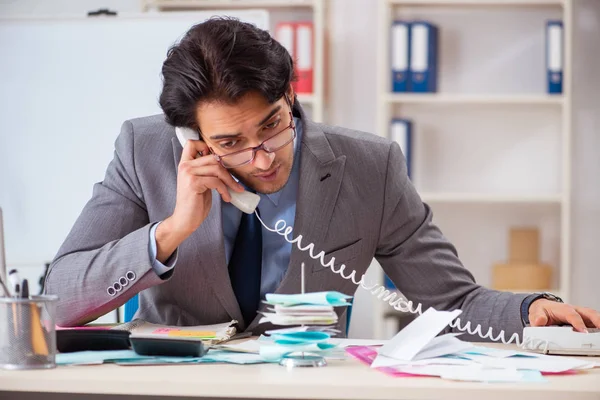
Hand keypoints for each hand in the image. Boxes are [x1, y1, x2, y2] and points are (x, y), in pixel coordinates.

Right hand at [155, 139, 243, 261]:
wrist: (185, 219)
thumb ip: (206, 171)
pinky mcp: (193, 183)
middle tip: (235, 183)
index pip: (192, 143)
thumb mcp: (201, 182)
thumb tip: (224, 164)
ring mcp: (188, 173)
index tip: (217, 159)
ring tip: (234, 191)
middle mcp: (185, 166)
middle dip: (227, 171)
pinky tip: (226, 197)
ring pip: (217, 168)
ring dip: (229, 181)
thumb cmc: (195, 202)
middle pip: (213, 157)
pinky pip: (216, 181)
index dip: (206, 146)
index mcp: (185, 164)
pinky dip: (225, 190)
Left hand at [528, 299, 599, 332]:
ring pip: (593, 316)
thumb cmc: (542, 311)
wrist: (543, 308)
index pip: (572, 315)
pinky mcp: (583, 319)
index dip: (578, 323)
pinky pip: (593, 322)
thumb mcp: (536, 313)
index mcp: (563, 309)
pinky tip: (598, 335)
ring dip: (599, 323)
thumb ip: (537, 317)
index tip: (583, 332)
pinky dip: (598, 327)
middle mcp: (574, 310)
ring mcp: (580, 314)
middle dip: (597, 320)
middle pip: (589, 313)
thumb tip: (539, 321)